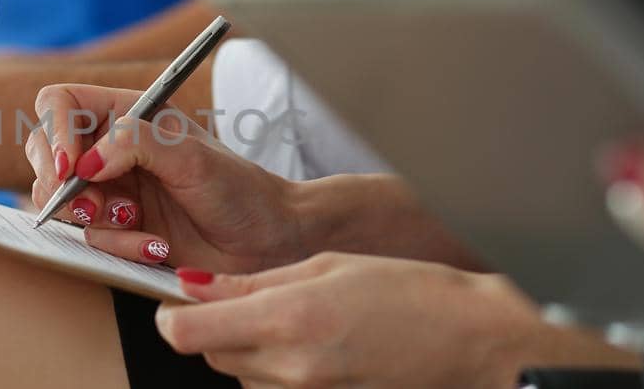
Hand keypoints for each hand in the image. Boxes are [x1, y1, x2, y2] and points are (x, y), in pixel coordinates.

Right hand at [25, 84, 462, 273]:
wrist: (265, 241)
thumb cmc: (238, 189)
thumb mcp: (190, 156)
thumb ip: (134, 143)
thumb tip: (84, 163)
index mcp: (126, 113)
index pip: (60, 104)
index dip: (55, 132)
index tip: (71, 166)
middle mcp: (110, 148)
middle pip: (46, 153)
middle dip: (61, 185)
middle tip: (91, 204)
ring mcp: (111, 189)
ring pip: (62, 202)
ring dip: (98, 220)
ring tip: (139, 223)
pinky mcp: (116, 229)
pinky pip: (88, 239)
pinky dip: (118, 246)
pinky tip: (155, 245)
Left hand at [155, 253, 638, 387]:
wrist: (470, 343)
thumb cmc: (411, 293)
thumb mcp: (326, 266)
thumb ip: (253, 282)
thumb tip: (196, 285)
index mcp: (287, 321)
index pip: (187, 333)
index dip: (173, 314)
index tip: (181, 299)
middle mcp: (288, 368)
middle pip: (210, 355)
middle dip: (213, 326)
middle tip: (248, 298)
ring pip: (239, 373)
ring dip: (246, 347)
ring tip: (295, 318)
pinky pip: (272, 387)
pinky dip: (275, 367)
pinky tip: (312, 343)